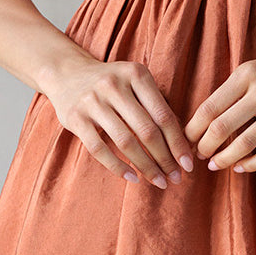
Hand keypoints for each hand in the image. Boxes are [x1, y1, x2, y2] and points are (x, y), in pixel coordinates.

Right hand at [46, 53, 193, 188]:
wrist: (67, 73)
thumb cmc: (112, 83)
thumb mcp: (134, 81)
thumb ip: (155, 104)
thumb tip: (181, 143)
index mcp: (136, 74)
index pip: (163, 115)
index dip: (178, 143)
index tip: (188, 164)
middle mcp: (114, 85)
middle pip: (146, 130)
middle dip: (164, 159)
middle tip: (176, 178)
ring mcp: (92, 102)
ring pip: (125, 142)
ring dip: (145, 166)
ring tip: (158, 181)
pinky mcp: (75, 118)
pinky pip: (99, 149)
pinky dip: (118, 167)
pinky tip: (132, 178)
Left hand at [183, 44, 255, 173]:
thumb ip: (233, 91)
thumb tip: (203, 122)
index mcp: (248, 73)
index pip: (210, 106)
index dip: (193, 129)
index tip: (186, 141)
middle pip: (222, 126)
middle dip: (205, 147)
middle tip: (199, 156)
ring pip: (244, 143)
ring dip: (224, 159)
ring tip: (215, 165)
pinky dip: (251, 164)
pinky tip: (240, 167)